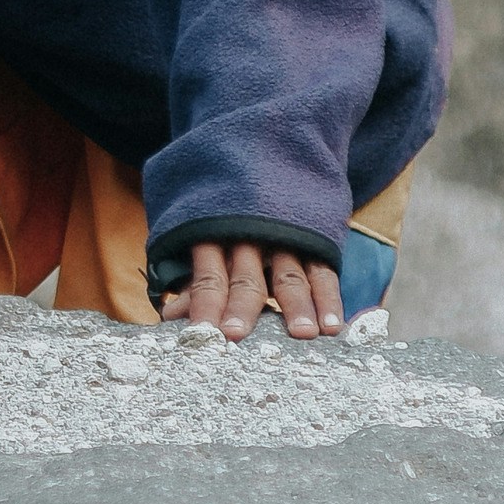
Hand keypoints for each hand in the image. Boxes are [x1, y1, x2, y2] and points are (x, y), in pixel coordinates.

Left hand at [163, 240, 342, 338]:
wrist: (266, 169)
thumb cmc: (227, 226)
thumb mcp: (204, 247)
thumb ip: (194, 285)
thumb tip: (170, 317)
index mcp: (215, 240)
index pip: (207, 277)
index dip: (204, 305)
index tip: (203, 332)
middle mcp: (249, 239)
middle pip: (245, 277)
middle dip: (242, 306)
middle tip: (237, 334)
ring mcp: (284, 240)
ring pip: (288, 274)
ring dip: (296, 304)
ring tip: (303, 333)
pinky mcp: (314, 244)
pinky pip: (322, 272)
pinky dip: (328, 299)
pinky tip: (333, 327)